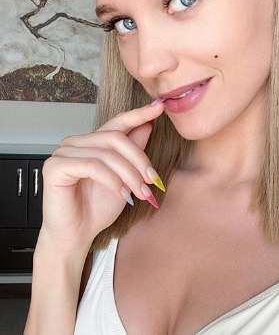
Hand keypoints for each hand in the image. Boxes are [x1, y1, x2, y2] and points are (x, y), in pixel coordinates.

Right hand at [38, 100, 164, 252]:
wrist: (77, 235)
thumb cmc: (97, 208)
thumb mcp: (126, 177)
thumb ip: (134, 150)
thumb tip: (148, 124)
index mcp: (92, 141)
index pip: (117, 122)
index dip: (139, 114)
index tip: (159, 107)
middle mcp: (76, 142)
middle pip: (115, 138)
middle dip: (139, 160)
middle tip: (152, 180)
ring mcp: (63, 152)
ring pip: (107, 154)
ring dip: (129, 175)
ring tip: (140, 193)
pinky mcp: (55, 166)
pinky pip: (92, 166)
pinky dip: (112, 180)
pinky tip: (121, 193)